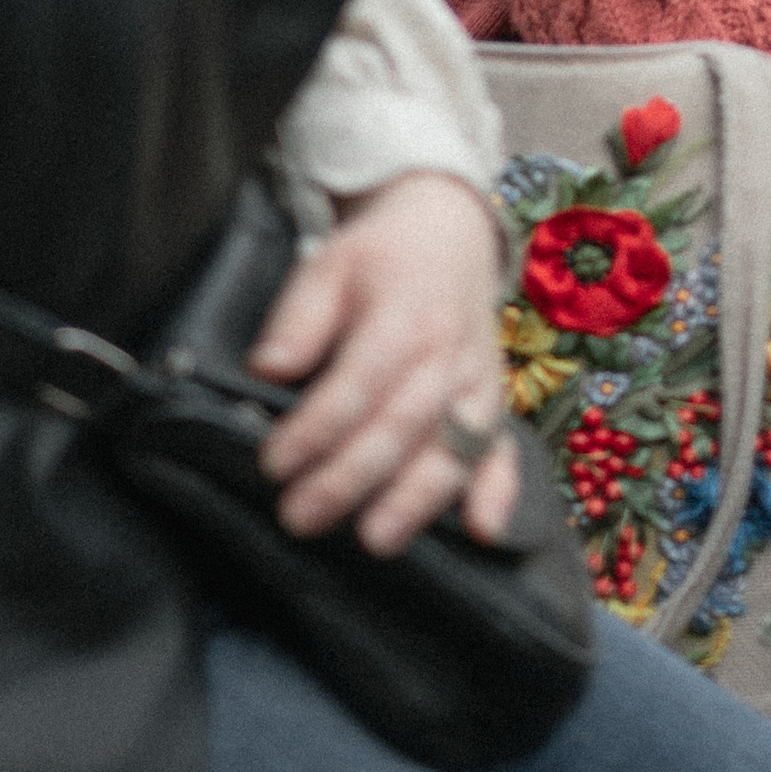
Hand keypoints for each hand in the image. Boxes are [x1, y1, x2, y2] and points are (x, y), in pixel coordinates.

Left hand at [249, 171, 519, 557]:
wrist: (449, 232)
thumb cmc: (380, 257)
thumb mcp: (329, 265)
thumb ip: (298, 318)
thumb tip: (267, 368)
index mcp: (404, 314)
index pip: (358, 381)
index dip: (315, 428)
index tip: (273, 463)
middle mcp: (446, 354)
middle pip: (401, 424)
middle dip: (350, 477)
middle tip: (301, 517)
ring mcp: (475, 383)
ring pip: (453, 447)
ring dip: (417, 498)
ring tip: (376, 538)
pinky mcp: (493, 405)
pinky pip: (503, 452)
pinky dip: (498, 491)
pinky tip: (481, 530)